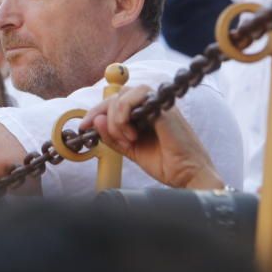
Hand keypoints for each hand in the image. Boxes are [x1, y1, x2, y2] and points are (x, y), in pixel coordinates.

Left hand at [78, 85, 222, 189]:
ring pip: (124, 95)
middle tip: (92, 129)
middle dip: (99, 112)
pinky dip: (124, 115)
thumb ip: (112, 136)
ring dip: (115, 117)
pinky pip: (135, 100)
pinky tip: (131, 135)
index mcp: (144, 113)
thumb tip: (95, 121)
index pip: (115, 101)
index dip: (96, 111)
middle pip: (117, 95)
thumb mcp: (130, 149)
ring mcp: (159, 105)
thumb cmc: (166, 163)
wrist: (188, 176)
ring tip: (125, 139)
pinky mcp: (163, 109)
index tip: (83, 127)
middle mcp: (152, 105)